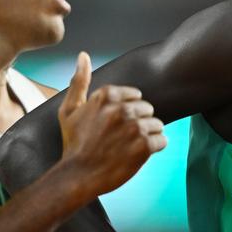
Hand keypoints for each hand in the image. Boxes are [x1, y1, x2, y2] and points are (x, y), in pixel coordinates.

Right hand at [58, 52, 166, 195]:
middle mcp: (121, 109)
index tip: (118, 124)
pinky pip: (162, 140)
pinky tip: (139, 154)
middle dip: (139, 122)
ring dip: (148, 135)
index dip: (128, 111)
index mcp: (106, 97)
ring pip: (157, 124)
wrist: (78, 175)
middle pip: (147, 109)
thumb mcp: (69, 110)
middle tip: (123, 138)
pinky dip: (154, 148)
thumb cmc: (74, 144)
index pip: (134, 95)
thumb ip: (79, 81)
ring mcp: (134, 127)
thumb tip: (83, 56)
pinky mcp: (144, 146)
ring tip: (131, 147)